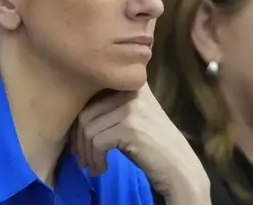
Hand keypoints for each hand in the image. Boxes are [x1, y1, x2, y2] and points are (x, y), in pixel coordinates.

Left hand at [71, 84, 210, 203]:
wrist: (180, 168)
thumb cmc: (153, 145)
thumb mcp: (133, 116)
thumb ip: (110, 106)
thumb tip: (72, 113)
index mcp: (131, 83)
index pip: (91, 94)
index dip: (79, 121)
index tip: (80, 141)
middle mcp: (132, 89)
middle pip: (85, 112)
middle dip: (79, 140)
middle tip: (82, 159)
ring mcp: (132, 107)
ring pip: (88, 129)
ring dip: (86, 153)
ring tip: (93, 166)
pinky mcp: (131, 127)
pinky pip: (97, 142)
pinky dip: (95, 159)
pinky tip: (102, 169)